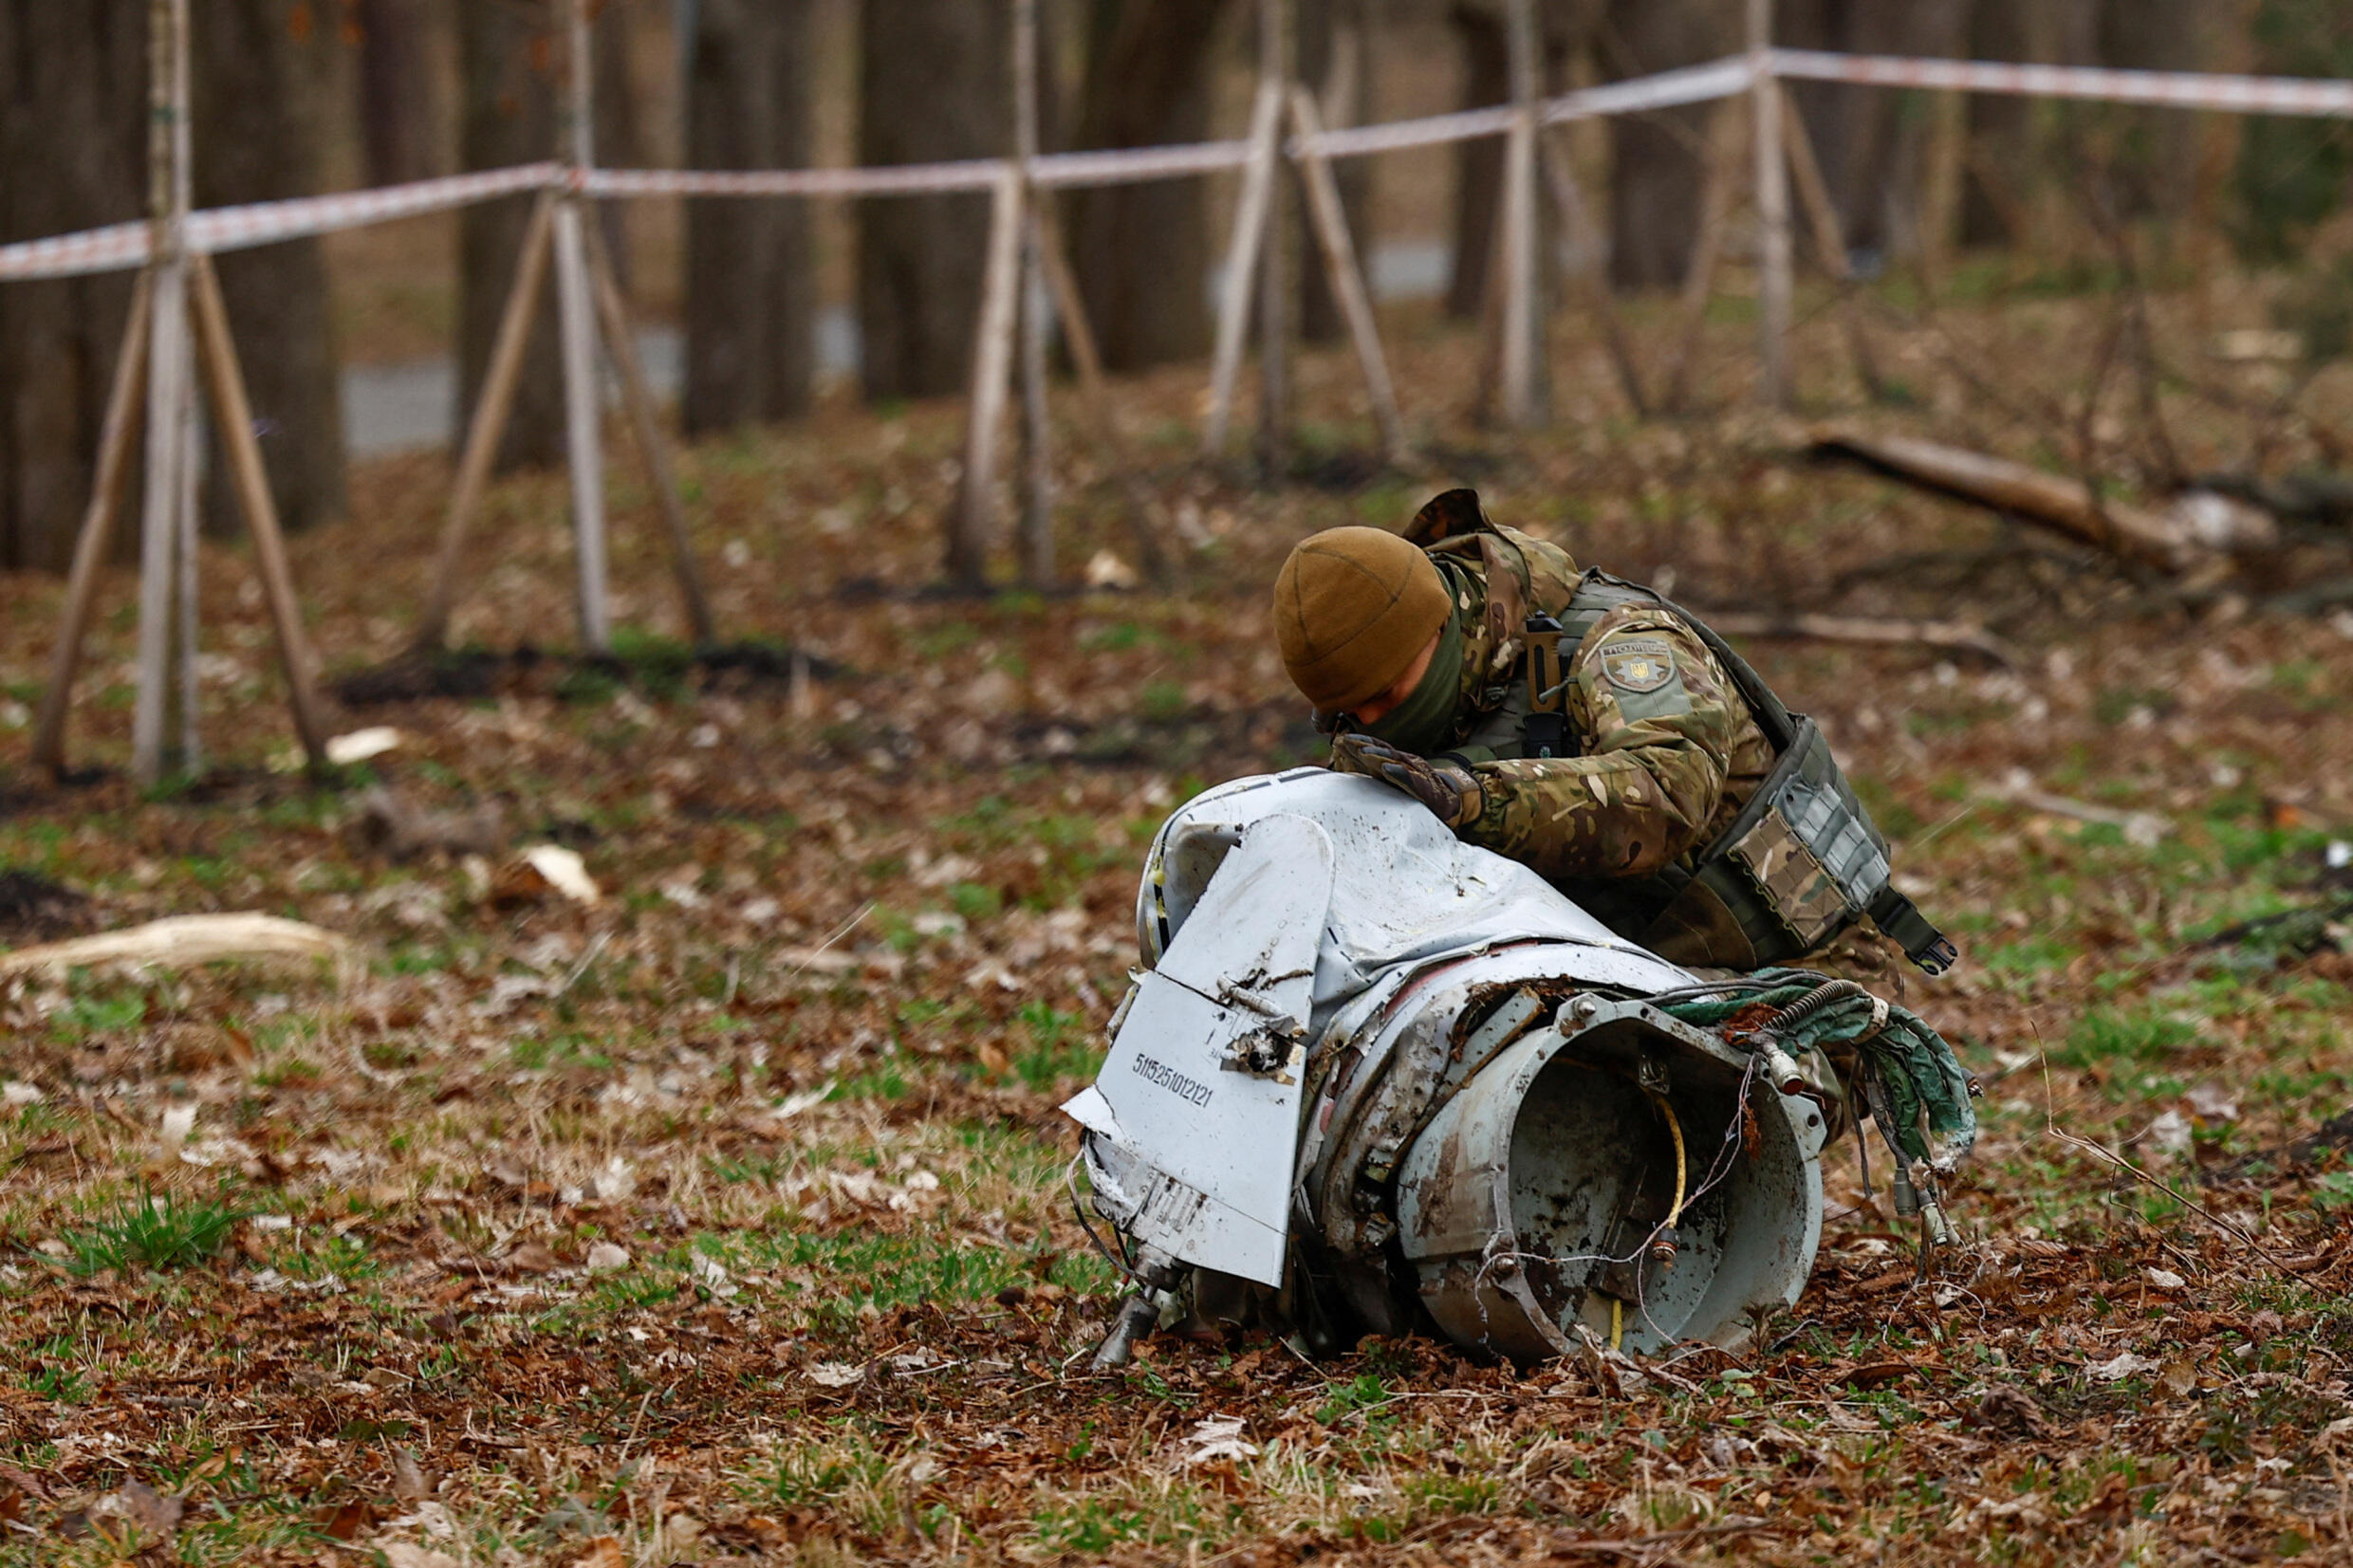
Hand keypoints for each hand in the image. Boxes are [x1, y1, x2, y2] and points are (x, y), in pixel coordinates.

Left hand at [1329, 733, 1481, 826]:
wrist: (1451, 801)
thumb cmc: (1418, 793)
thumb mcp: (1393, 781)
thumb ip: (1372, 773)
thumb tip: (1344, 767)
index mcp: (1396, 762)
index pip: (1375, 749)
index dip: (1358, 744)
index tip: (1338, 740)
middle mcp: (1406, 764)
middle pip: (1382, 751)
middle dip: (1363, 745)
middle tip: (1344, 742)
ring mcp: (1417, 774)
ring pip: (1396, 761)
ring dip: (1378, 756)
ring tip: (1362, 752)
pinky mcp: (1426, 788)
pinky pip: (1412, 779)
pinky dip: (1399, 773)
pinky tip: (1387, 769)